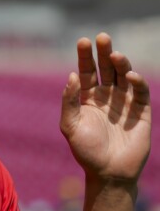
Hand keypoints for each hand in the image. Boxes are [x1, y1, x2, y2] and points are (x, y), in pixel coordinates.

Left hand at [60, 33, 150, 182]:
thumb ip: (69, 101)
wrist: (108, 173)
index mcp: (87, 97)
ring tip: (115, 55)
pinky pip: (139, 92)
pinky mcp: (140, 111)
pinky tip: (130, 76)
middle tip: (102, 37)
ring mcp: (124, 102)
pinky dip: (136, 82)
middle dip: (104, 52)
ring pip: (123, 76)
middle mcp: (106, 96)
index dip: (85, 56)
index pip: (86, 71)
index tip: (83, 41)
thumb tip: (71, 75)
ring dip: (121, 64)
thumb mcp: (70, 125)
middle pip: (106, 68)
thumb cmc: (85, 150)